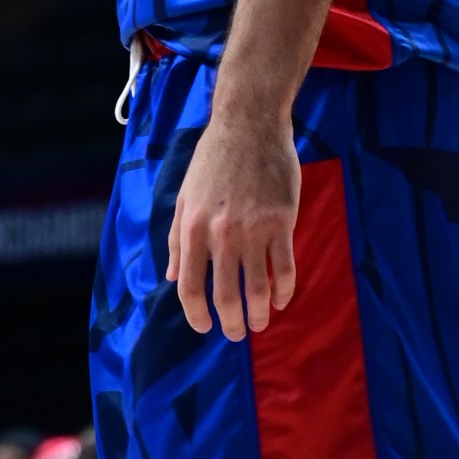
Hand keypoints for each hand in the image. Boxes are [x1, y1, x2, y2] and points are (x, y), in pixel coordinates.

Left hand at [165, 99, 299, 340]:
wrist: (249, 125)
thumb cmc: (213, 160)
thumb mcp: (185, 197)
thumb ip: (177, 239)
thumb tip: (173, 278)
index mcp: (192, 227)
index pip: (190, 287)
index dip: (196, 315)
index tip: (205, 327)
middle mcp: (220, 233)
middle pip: (225, 295)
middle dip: (232, 323)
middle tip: (238, 333)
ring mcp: (253, 228)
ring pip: (258, 288)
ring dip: (260, 313)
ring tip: (261, 323)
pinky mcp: (282, 221)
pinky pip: (285, 268)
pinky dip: (284, 291)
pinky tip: (282, 299)